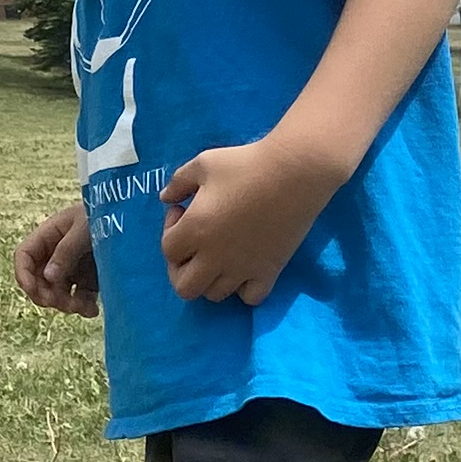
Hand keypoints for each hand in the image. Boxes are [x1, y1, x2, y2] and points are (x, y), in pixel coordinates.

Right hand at [13, 201, 98, 316]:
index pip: (24, 256)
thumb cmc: (107, 215)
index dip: (23, 275)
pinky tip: (92, 311)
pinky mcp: (87, 279)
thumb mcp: (84, 229)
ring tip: (84, 308)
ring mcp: (71, 268)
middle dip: (47, 296)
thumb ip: (65, 251)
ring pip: (56, 294)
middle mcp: (56, 254)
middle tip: (64, 304)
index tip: (33, 291)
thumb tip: (48, 277)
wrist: (133, 221)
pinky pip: (77, 298)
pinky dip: (82, 307)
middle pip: (38, 281)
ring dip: (65, 305)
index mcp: (49, 236)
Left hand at [158, 132, 346, 304]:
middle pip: (184, 287)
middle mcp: (215, 257)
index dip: (169, 230)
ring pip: (214, 294)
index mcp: (195, 230)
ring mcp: (243, 268)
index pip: (168, 250)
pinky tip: (244, 266)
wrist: (295, 172)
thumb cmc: (246, 164)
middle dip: (180, 268)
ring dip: (209, 277)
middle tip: (192, 245)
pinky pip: (250, 297)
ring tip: (218, 253)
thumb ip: (178, 183)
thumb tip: (165, 198)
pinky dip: (243, 288)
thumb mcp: (203, 164)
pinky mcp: (269, 271)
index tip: (183, 210)